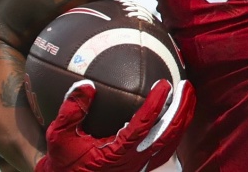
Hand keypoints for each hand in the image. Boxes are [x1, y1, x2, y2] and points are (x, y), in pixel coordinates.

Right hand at [35, 78, 194, 171]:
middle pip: (168, 134)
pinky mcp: (142, 166)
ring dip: (182, 118)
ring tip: (188, 96)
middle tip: (186, 86)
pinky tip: (177, 116)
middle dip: (182, 109)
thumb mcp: (59, 137)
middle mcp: (135, 161)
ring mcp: (141, 165)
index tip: (164, 85)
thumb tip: (85, 86)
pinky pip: (166, 148)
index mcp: (118, 153)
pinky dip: (175, 129)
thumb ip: (71, 111)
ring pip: (171, 142)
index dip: (156, 104)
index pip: (144, 126)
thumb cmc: (65, 163)